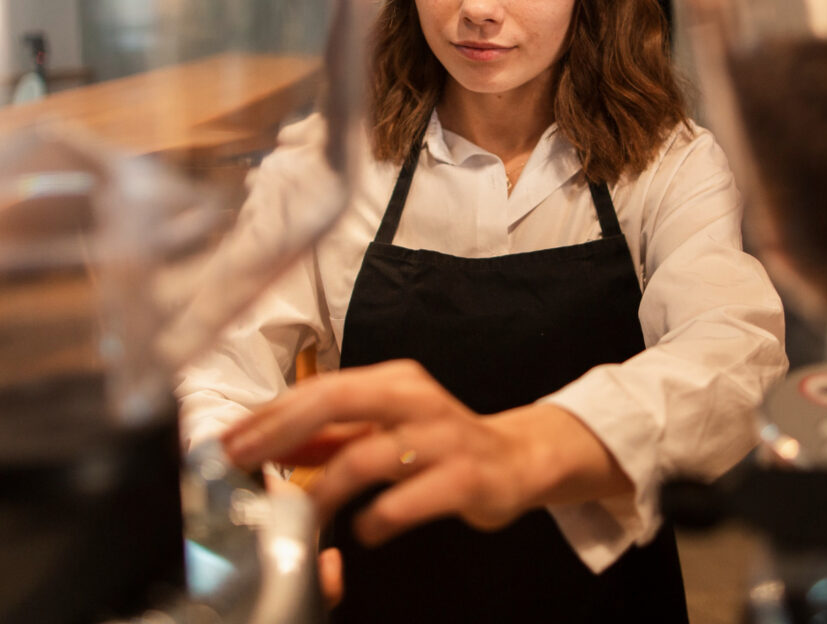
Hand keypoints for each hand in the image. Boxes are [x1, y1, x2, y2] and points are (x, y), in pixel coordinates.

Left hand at [221, 359, 631, 546]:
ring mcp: (442, 436)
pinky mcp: (464, 477)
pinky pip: (406, 500)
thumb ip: (330, 436)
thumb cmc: (439, 442)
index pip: (320, 387)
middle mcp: (415, 398)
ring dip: (322, 491)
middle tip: (241, 464)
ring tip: (302, 520)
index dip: (270, 415)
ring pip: (366, 456)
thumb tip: (264, 443)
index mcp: (393, 380)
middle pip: (336, 400)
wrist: (515, 460)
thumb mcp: (384, 428)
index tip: (227, 442)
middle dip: (280, 433)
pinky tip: (364, 529)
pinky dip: (376, 519)